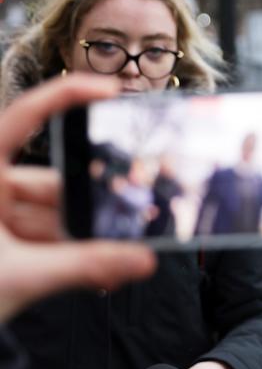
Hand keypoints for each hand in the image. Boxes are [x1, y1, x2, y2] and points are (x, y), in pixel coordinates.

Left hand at [0, 75, 156, 321]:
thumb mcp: (18, 277)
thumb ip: (85, 267)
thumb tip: (141, 260)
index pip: (22, 119)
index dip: (65, 97)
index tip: (108, 91)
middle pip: (51, 180)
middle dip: (90, 202)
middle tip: (130, 213)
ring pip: (53, 215)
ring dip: (87, 236)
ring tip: (120, 258)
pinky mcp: (4, 246)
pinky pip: (47, 240)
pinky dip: (73, 254)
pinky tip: (103, 271)